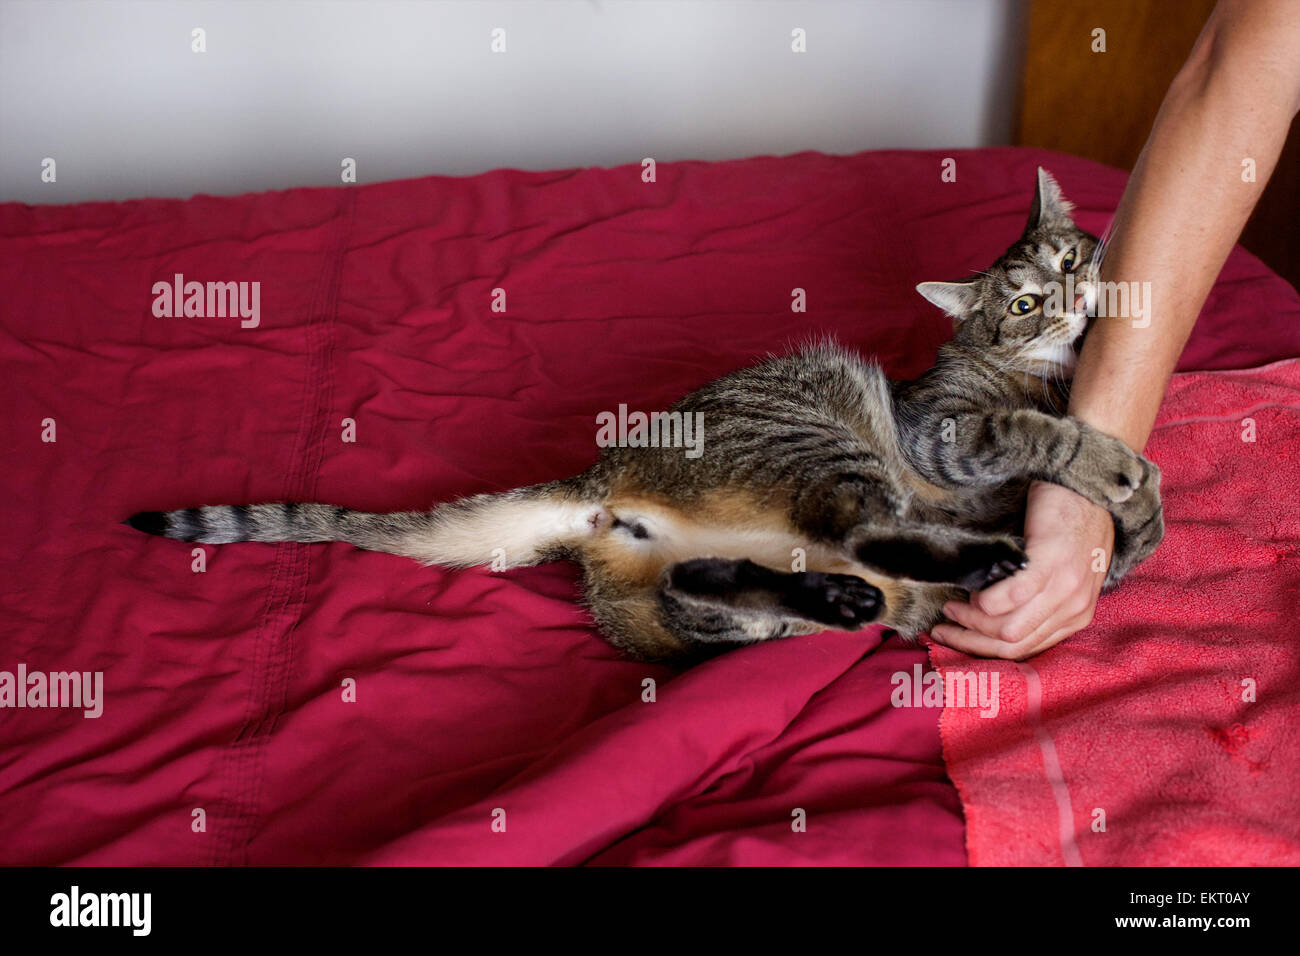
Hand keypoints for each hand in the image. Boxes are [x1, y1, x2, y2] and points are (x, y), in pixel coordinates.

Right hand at [930, 481, 1112, 658]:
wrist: (1090, 490)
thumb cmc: (1072, 529)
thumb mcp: (1066, 575)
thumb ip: (1043, 602)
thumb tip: (998, 618)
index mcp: (1076, 616)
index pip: (1026, 650)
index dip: (985, 650)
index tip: (957, 639)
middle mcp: (1073, 609)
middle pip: (1014, 645)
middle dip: (970, 642)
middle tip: (943, 628)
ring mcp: (1065, 589)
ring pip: (1009, 628)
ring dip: (972, 621)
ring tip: (952, 607)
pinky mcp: (1051, 564)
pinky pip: (1012, 597)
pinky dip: (986, 600)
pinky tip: (973, 591)